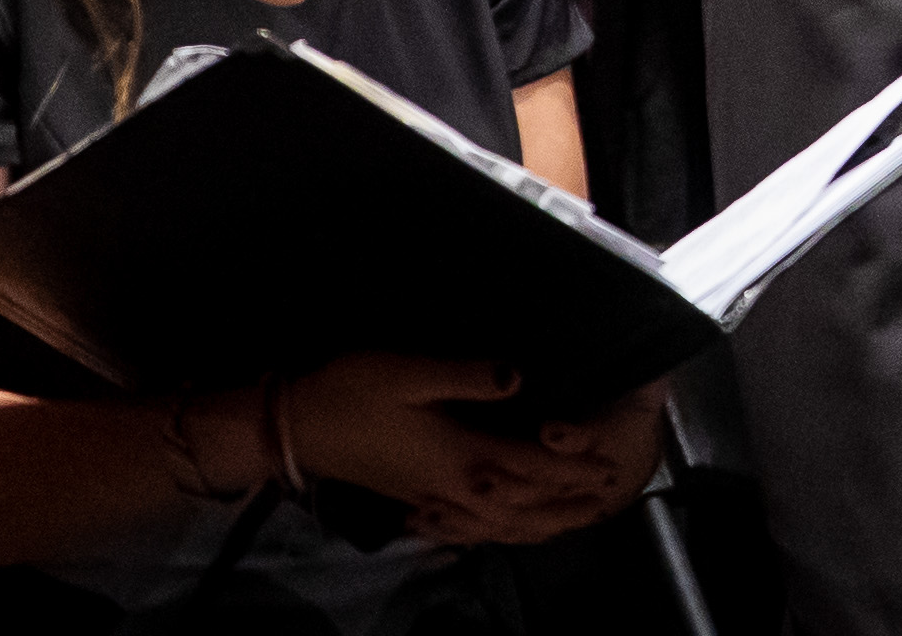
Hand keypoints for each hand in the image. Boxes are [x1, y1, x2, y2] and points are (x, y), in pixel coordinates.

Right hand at [277, 356, 630, 545]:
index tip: (609, 471)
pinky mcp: (412, 495)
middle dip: (565, 504)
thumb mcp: (410, 372)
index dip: (572, 470)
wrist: (292, 426)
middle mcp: (450, 485)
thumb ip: (468, 376)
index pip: (530, 468)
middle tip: (604, 503)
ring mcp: (429, 495)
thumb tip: (520, 377)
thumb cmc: (353, 391)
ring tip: (567, 521)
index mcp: (459, 456)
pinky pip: (466, 524)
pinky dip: (492, 530)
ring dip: (535, 523)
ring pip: (493, 522)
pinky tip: (497, 529)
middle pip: (520, 506)